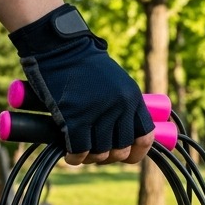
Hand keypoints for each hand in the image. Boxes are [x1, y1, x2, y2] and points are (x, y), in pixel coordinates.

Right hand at [9, 4, 155, 164]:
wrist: (59, 47)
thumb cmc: (83, 64)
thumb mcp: (113, 81)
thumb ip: (120, 104)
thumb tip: (121, 135)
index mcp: (132, 97)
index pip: (145, 136)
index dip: (137, 152)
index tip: (126, 157)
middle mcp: (120, 107)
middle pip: (121, 148)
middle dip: (109, 156)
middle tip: (96, 152)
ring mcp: (98, 113)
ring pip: (101, 153)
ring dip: (91, 158)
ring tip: (82, 152)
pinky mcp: (75, 117)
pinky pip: (80, 150)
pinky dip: (75, 158)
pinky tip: (71, 155)